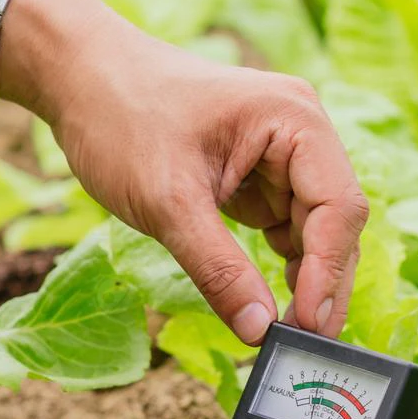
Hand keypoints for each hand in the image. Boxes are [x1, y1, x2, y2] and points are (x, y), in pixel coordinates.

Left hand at [0, 0, 368, 346]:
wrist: (79, 76)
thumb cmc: (120, 117)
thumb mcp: (168, 202)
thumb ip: (219, 269)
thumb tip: (260, 330)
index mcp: (295, 118)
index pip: (339, 206)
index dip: (330, 271)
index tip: (309, 326)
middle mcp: (301, 131)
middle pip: (336, 220)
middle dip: (322, 282)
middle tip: (303, 343)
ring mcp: (283, 153)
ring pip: (314, 229)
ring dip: (304, 277)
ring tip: (283, 328)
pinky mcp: (260, 173)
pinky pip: (285, 226)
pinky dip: (279, 263)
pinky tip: (264, 296)